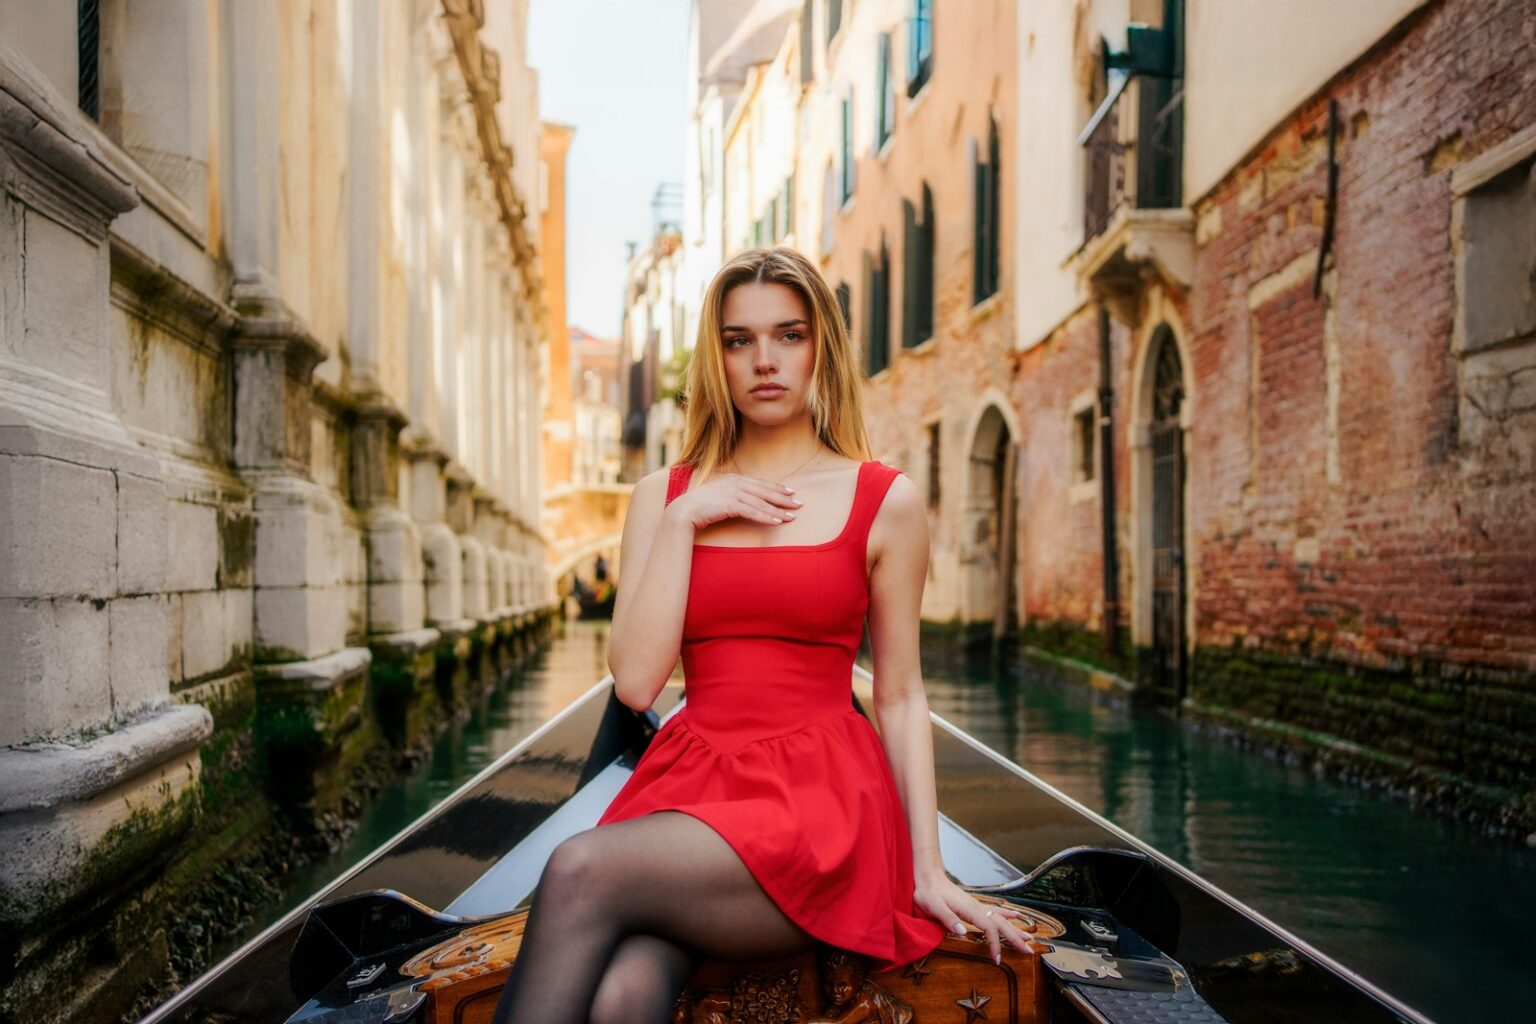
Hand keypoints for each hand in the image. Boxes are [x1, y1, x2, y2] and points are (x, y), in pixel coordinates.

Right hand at [667, 472, 802, 531]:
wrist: (683, 511)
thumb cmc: (700, 506)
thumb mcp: (718, 496)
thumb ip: (732, 495)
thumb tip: (743, 501)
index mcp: (733, 478)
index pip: (760, 483)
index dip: (776, 487)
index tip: (790, 491)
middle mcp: (735, 483)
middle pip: (765, 491)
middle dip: (783, 497)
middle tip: (799, 503)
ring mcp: (733, 492)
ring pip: (762, 502)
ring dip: (779, 509)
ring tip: (792, 516)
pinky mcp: (730, 504)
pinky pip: (753, 512)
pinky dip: (766, 516)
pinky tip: (777, 522)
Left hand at [913, 875, 1038, 964]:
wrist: (929, 876)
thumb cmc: (928, 892)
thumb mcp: (933, 906)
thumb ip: (947, 918)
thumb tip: (963, 932)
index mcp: (969, 909)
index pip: (989, 928)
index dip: (995, 944)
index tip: (997, 959)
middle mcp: (977, 907)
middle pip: (1001, 923)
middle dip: (1015, 938)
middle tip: (1029, 951)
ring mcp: (977, 906)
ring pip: (1000, 918)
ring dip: (1015, 929)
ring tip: (1029, 939)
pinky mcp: (974, 906)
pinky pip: (995, 912)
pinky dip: (1007, 915)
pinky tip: (1016, 916)